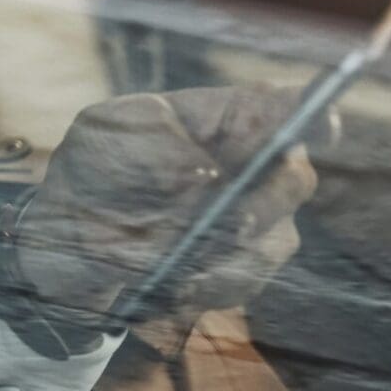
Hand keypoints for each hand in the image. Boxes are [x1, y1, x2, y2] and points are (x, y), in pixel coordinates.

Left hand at [10, 86, 320, 330]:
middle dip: (267, 203)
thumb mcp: (104, 133)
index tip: (323, 122)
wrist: (68, 237)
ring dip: (227, 253)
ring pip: (276, 239)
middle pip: (293, 179)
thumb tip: (203, 170)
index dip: (307, 112)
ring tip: (175, 258)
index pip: (276, 107)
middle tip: (235, 220)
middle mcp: (250, 165)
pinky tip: (174, 282)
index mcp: (220, 118)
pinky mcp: (239, 266)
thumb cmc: (95, 166)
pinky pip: (246, 280)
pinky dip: (210, 283)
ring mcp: (253, 218)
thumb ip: (152, 141)